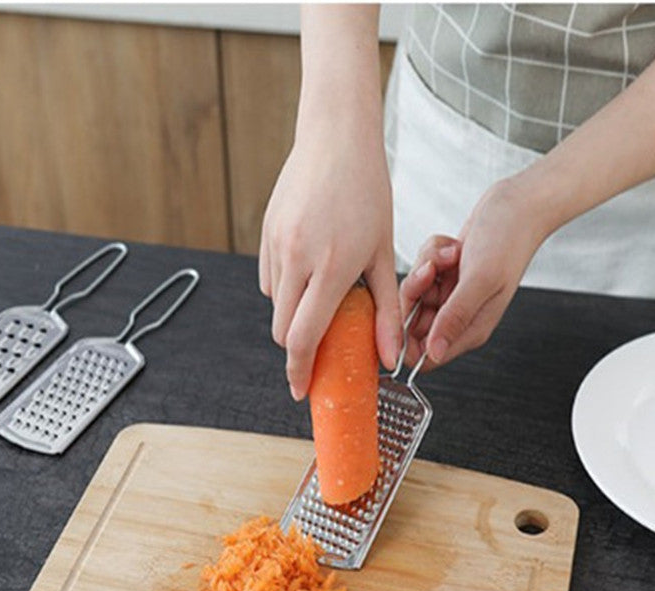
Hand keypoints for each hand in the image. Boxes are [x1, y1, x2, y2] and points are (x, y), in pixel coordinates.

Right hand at [258, 4, 400, 401]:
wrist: (336, 136)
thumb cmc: (367, 192)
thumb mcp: (383, 253)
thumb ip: (386, 310)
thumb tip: (389, 358)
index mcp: (330, 268)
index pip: (303, 337)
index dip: (299, 371)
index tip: (301, 391)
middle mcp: (296, 259)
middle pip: (281, 329)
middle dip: (297, 346)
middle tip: (318, 346)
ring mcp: (275, 245)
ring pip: (276, 303)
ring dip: (293, 313)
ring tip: (322, 292)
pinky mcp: (265, 233)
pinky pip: (270, 277)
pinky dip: (286, 286)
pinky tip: (309, 266)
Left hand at [399, 178, 549, 369]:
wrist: (519, 204)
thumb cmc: (509, 240)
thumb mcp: (480, 280)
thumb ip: (455, 317)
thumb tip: (434, 352)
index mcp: (471, 329)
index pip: (427, 356)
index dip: (407, 341)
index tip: (404, 311)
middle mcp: (459, 316)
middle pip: (412, 322)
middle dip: (416, 294)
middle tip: (432, 271)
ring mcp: (452, 294)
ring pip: (415, 292)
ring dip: (427, 268)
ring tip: (452, 254)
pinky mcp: (446, 275)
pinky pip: (421, 270)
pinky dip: (433, 254)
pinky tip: (455, 247)